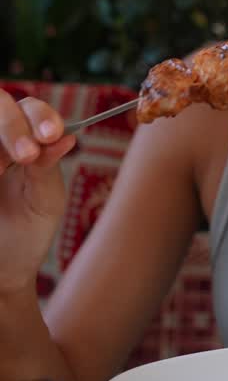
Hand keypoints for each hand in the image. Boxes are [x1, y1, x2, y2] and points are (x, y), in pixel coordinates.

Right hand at [0, 91, 74, 292]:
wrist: (2, 271)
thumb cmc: (27, 233)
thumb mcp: (46, 201)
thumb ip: (49, 167)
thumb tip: (67, 137)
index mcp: (25, 140)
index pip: (30, 109)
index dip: (41, 116)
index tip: (53, 135)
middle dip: (14, 126)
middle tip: (26, 155)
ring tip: (0, 174)